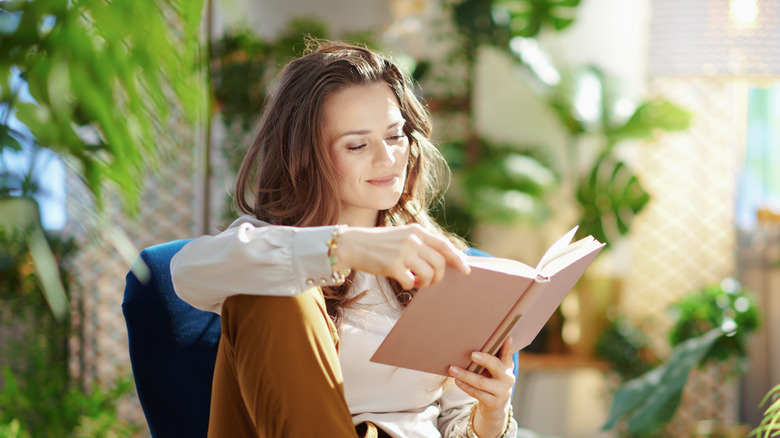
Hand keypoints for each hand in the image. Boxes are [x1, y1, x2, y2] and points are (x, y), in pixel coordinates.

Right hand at [335, 224, 470, 288]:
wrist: (352, 245)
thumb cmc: (378, 244)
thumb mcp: (401, 236)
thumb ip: (420, 244)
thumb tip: (441, 261)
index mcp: (416, 230)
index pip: (444, 245)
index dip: (457, 259)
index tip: (466, 270)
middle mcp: (412, 239)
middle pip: (439, 263)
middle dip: (438, 277)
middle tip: (429, 282)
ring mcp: (403, 252)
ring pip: (428, 274)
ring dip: (425, 283)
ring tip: (415, 282)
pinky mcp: (393, 265)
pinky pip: (410, 282)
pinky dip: (409, 286)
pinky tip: (403, 282)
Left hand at [449, 337, 514, 437]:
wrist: (496, 406)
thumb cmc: (492, 381)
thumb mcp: (495, 370)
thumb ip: (490, 358)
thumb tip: (471, 342)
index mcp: (507, 367)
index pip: (507, 354)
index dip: (508, 346)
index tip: (506, 338)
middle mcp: (507, 378)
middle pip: (495, 366)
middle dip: (484, 359)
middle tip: (472, 354)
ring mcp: (501, 391)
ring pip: (482, 382)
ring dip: (465, 375)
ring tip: (452, 369)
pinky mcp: (493, 402)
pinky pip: (477, 393)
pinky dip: (465, 386)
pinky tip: (457, 381)